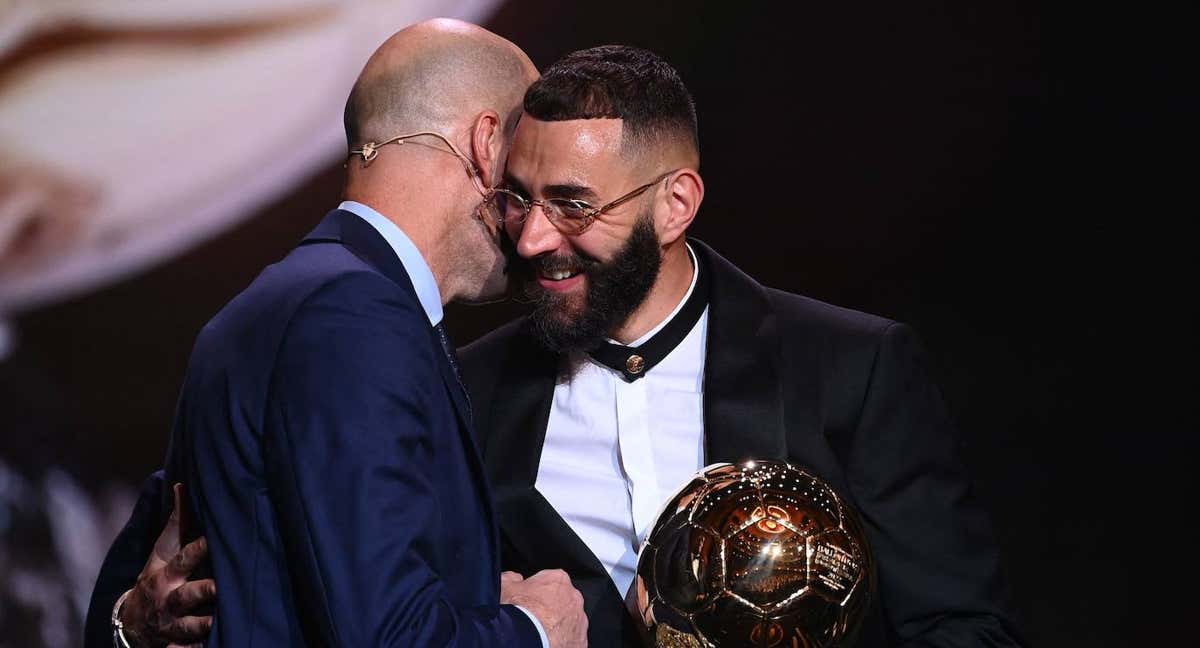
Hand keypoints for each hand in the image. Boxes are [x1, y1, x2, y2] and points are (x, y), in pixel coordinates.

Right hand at [120, 483, 215, 646]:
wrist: (133, 620)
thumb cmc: (158, 575)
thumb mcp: (162, 551)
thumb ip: (177, 522)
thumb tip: (182, 485)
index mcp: (167, 574)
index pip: (184, 558)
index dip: (198, 548)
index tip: (214, 538)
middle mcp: (169, 599)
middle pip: (186, 596)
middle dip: (203, 592)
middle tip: (221, 587)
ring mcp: (172, 624)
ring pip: (187, 627)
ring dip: (202, 626)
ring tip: (217, 622)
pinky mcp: (176, 643)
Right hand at [500, 569, 586, 647]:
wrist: (526, 638)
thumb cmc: (518, 612)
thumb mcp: (504, 588)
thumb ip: (510, 578)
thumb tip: (513, 578)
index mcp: (558, 580)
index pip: (550, 581)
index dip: (538, 591)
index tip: (529, 600)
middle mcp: (574, 598)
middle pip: (563, 601)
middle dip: (551, 608)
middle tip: (534, 618)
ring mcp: (580, 621)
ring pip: (570, 622)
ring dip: (559, 626)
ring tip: (540, 633)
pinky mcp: (580, 641)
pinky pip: (572, 641)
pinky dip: (563, 642)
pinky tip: (548, 643)